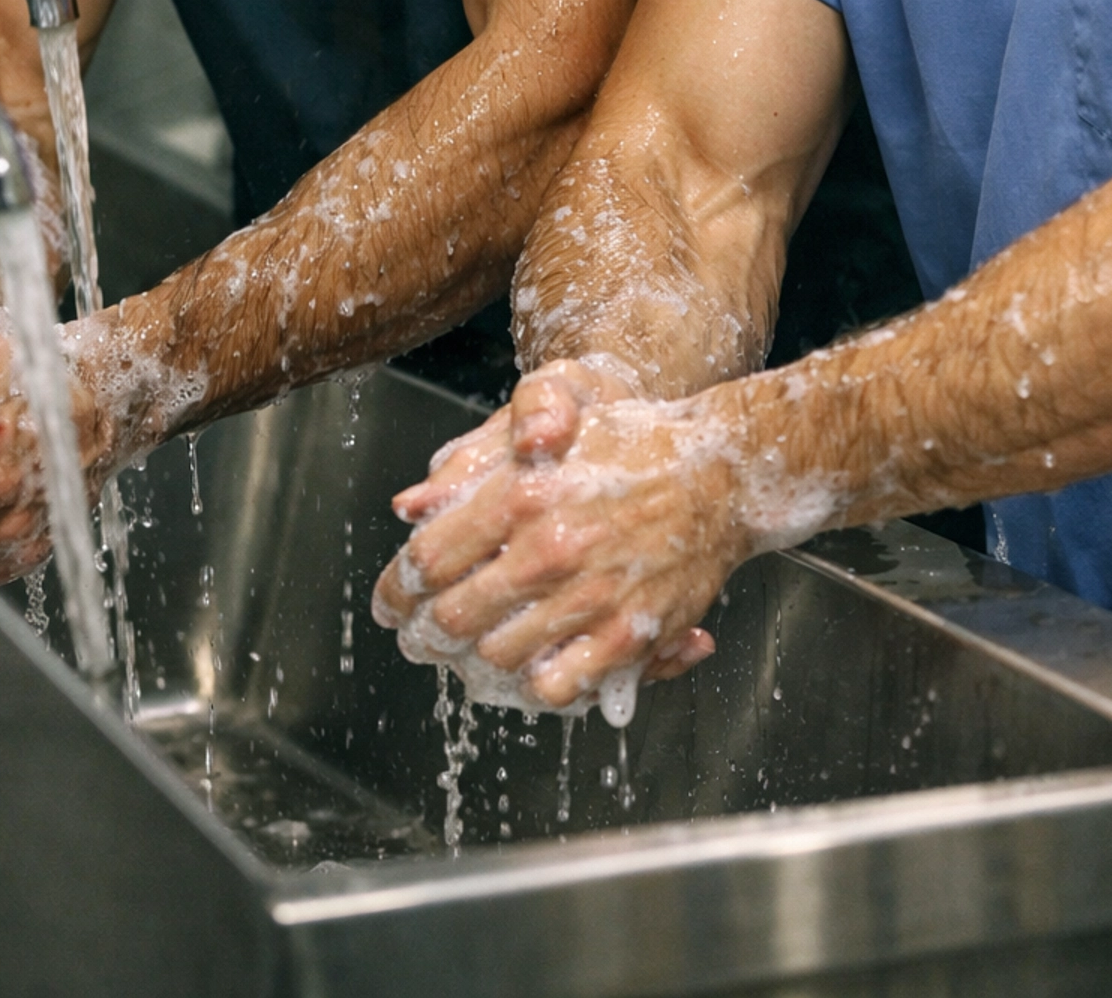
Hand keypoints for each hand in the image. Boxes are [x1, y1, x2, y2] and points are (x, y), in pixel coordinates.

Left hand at [373, 384, 742, 707]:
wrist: (720, 473)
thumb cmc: (633, 444)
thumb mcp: (548, 425)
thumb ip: (475, 463)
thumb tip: (410, 507)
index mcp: (522, 492)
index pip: (427, 558)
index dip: (396, 588)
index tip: (391, 601)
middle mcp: (550, 548)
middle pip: (450, 619)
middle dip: (420, 637)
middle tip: (416, 640)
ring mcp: (590, 597)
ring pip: (495, 659)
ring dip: (469, 665)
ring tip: (465, 658)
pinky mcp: (628, 636)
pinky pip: (556, 686)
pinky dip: (532, 687)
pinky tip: (527, 671)